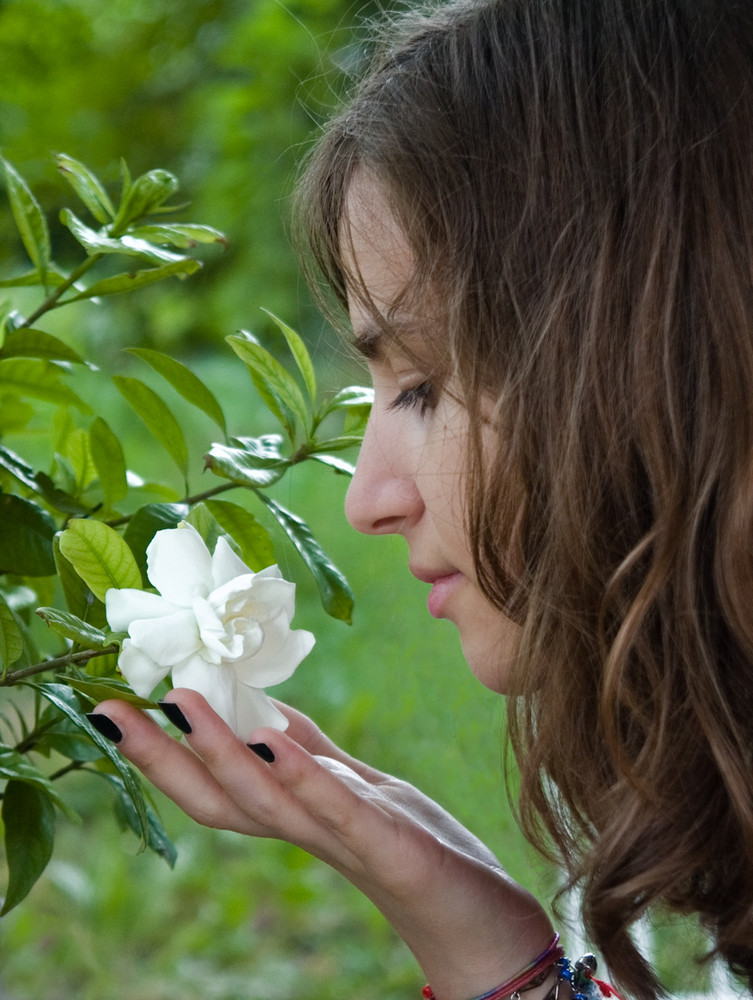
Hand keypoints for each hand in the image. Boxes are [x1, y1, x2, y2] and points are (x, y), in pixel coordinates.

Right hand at [94, 690, 553, 999]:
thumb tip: (260, 709)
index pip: (216, 786)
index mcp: (295, 818)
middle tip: (112, 711)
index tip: (112, 708)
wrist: (485, 921)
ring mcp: (349, 841)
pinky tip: (273, 743)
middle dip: (165, 755)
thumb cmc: (414, 847)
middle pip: (223, 798)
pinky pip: (343, 811)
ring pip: (270, 802)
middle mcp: (309, 833)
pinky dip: (306, 778)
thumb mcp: (354, 787)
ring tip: (184, 707)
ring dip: (224, 753)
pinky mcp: (394, 847)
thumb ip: (308, 754)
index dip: (162, 752)